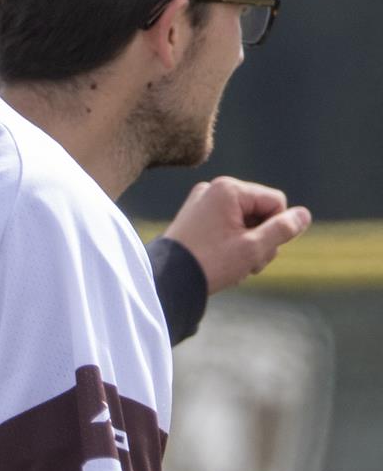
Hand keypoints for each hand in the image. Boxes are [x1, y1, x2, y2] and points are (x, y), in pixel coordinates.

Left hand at [162, 176, 310, 294]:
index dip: (277, 229)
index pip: (276, 202)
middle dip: (261, 240)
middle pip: (261, 212)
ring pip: (246, 222)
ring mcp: (201, 203)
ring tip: (234, 267)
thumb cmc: (210, 263)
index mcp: (228, 189)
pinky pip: (228, 227)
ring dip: (248, 246)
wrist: (166, 281)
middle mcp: (213, 189)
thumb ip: (282, 230)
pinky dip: (232, 245)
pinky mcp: (195, 217)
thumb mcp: (254, 248)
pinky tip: (223, 263)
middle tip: (246, 264)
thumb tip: (304, 214)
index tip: (258, 251)